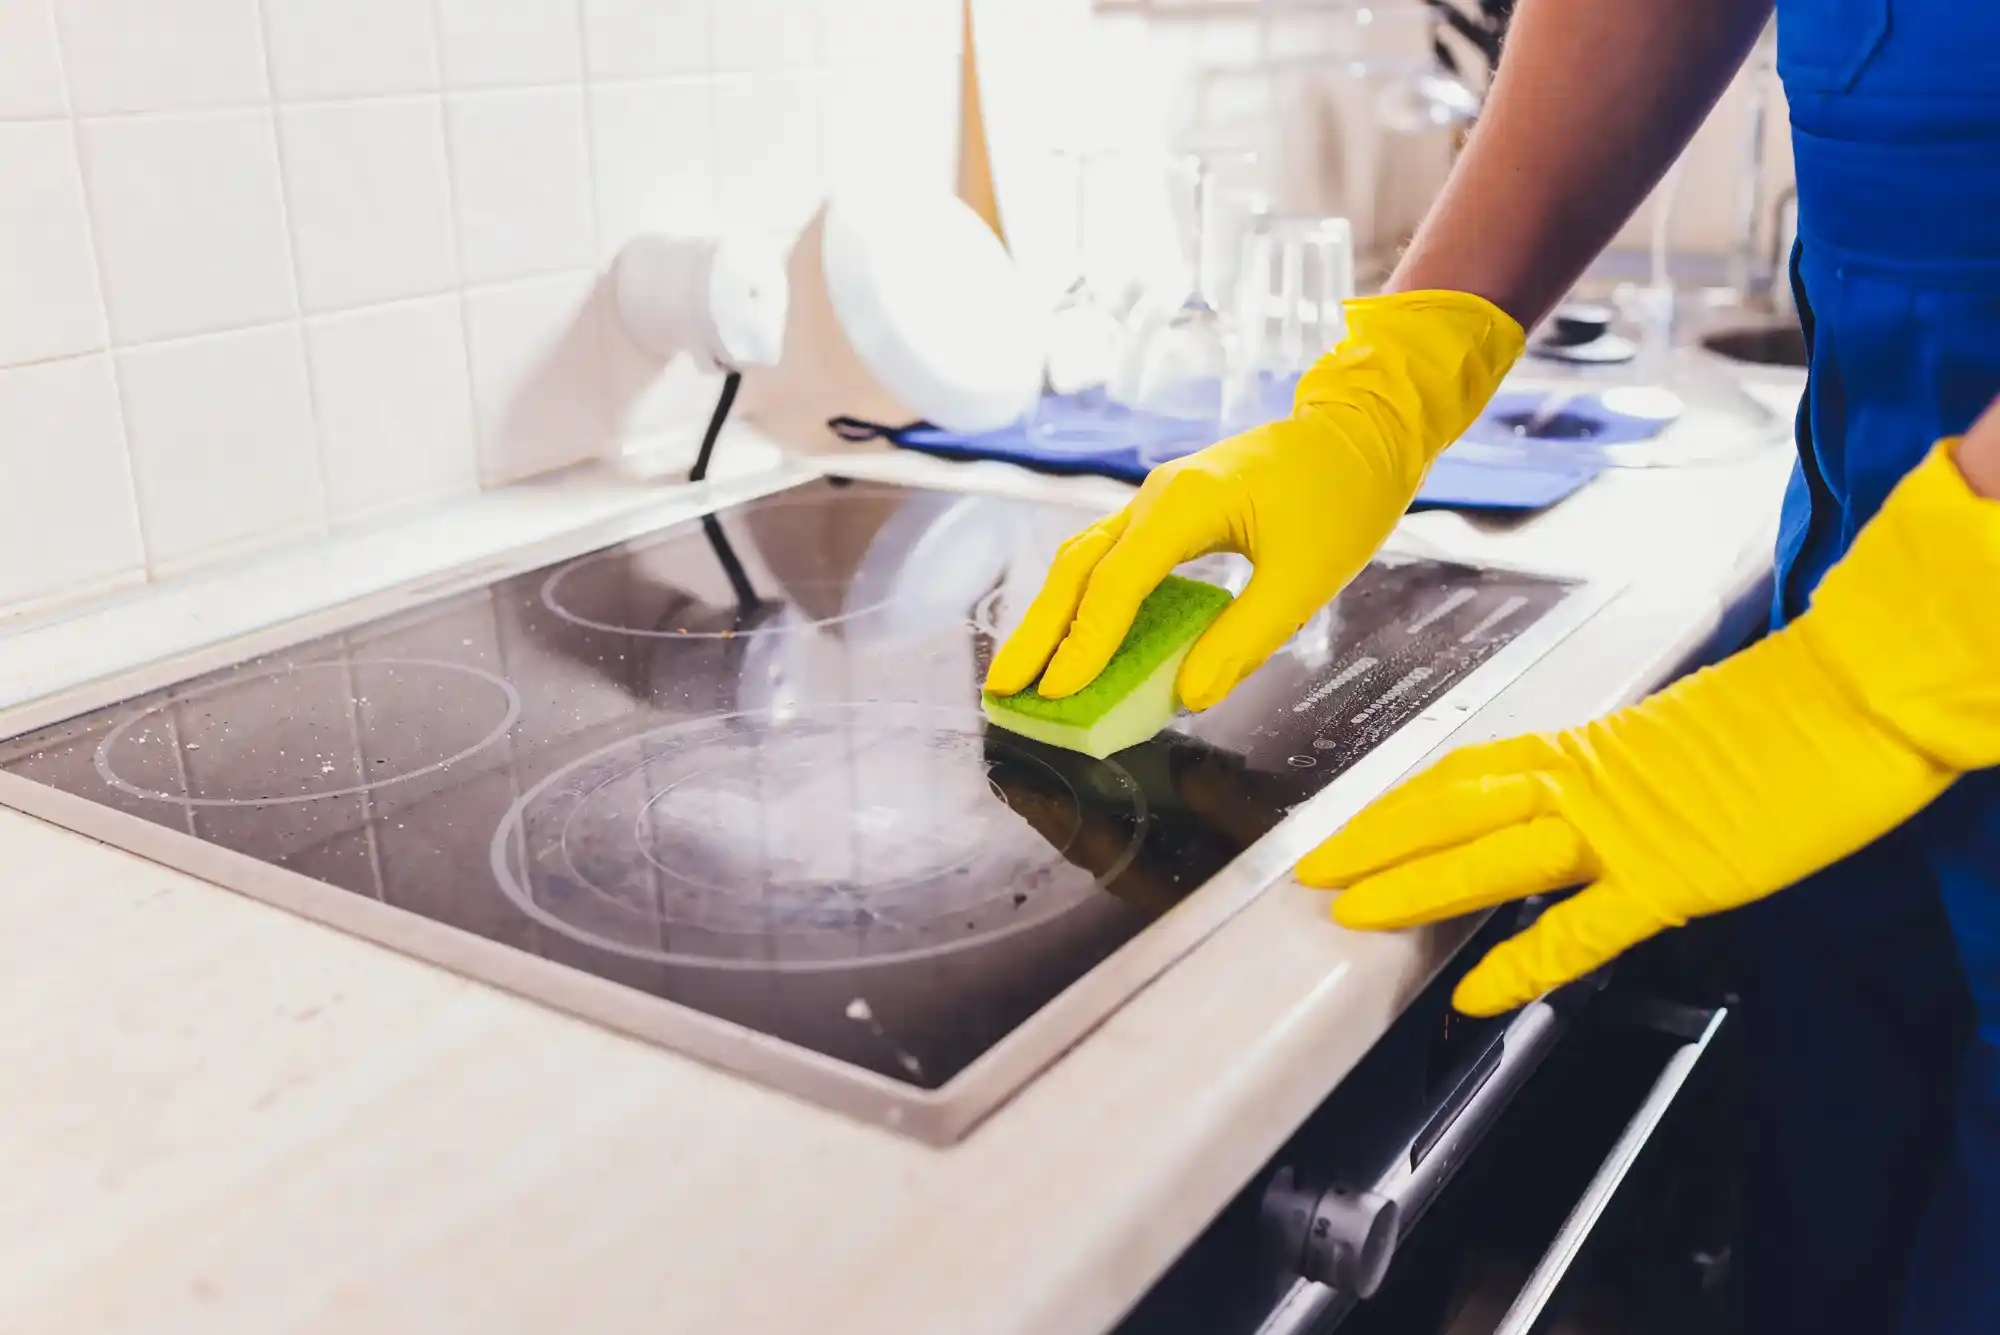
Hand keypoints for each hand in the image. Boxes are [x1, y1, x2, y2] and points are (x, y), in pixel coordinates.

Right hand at [983, 292, 1523, 710]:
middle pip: (1076, 568)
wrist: (1362, 431)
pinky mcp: (1171, 512)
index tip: (1056, 691)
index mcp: (1186, 504)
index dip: (1083, 643)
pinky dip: (1087, 602)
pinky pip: (1113, 559)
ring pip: (1086, 561)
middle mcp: (1158, 496)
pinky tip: (1078, 639)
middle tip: (1002, 687)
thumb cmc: (1342, 495)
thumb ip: (1244, 638)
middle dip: (1037, 630)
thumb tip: (1190, 696)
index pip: (1115, 583)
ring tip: (1024, 671)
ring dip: (1052, 616)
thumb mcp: (1305, 578)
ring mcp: (1159, 500)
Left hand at [1299, 440, 1999, 1015]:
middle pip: (1453, 809)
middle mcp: (1587, 783)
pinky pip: (1585, 927)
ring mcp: (1626, 831)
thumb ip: (1616, 780)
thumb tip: (1577, 811)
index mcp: (1585, 749)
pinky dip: (1527, 959)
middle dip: (1375, 842)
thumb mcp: (1674, 745)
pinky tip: (1479, 991)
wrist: (1862, 695)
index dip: (1397, 804)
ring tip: (1353, 913)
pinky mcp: (1676, 877)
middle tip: (1309, 871)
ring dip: (1416, 884)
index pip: (1464, 776)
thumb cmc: (1786, 718)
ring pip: (1494, 856)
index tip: (1344, 826)